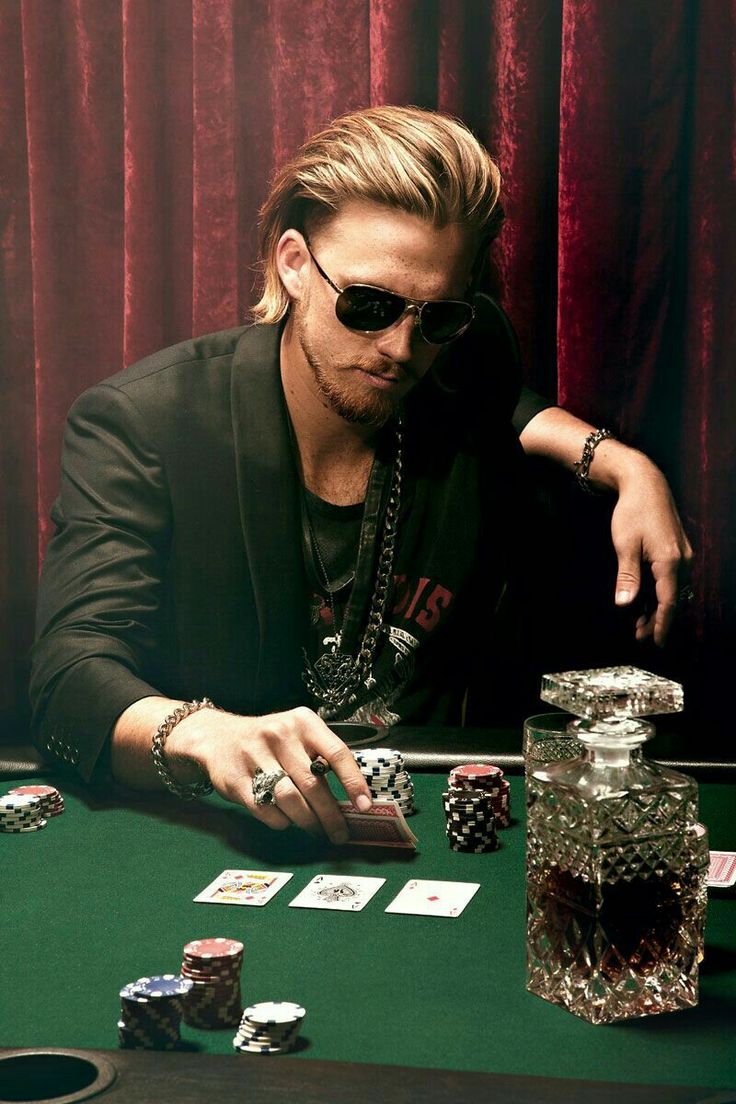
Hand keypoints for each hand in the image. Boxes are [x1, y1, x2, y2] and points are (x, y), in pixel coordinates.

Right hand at [170, 705, 372, 842]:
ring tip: (314, 828)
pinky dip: (280, 821)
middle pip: (313, 783)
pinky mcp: (236, 779)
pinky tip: (285, 819)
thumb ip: (320, 757)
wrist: (218, 737)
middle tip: (339, 833)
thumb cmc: (269, 741)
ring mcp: (255, 756)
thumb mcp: (297, 735)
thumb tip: (352, 797)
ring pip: (290, 799)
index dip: (354, 782)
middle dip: (330, 815)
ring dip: (306, 820)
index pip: (337, 753)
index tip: (364, 806)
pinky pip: (265, 810)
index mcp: (303, 722)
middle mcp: (280, 735)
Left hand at [610, 458, 693, 645]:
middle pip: (672, 598)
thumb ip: (627, 577)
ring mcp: (682, 554)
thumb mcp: (625, 545)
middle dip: (657, 619)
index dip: (661, 624)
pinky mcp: (677, 549)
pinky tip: (645, 600)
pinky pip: (670, 578)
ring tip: (640, 623)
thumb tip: (625, 604)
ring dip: (657, 607)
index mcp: (670, 561)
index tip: (655, 642)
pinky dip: (659, 592)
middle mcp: (682, 560)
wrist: (645, 483)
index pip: (669, 602)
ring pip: (672, 589)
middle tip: (640, 636)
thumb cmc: (633, 512)